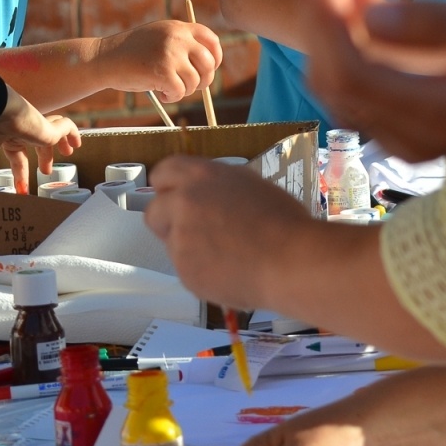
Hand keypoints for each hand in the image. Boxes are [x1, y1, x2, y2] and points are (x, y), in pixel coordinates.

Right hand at [0, 86, 79, 186]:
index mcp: (9, 137)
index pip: (18, 157)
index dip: (20, 172)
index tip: (22, 188)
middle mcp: (24, 132)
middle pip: (38, 145)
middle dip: (43, 157)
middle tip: (45, 171)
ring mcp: (37, 128)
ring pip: (53, 134)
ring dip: (61, 144)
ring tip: (69, 153)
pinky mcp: (47, 127)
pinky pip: (65, 127)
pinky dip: (72, 133)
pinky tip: (77, 143)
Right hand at [95, 20, 222, 103]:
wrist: (104, 58)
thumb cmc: (132, 53)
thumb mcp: (159, 37)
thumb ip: (181, 43)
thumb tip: (210, 66)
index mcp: (178, 27)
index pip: (211, 40)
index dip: (215, 57)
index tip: (208, 69)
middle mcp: (177, 38)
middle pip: (209, 64)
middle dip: (204, 80)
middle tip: (190, 87)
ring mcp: (170, 54)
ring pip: (195, 81)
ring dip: (183, 91)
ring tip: (166, 88)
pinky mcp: (163, 72)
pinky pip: (180, 92)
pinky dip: (172, 97)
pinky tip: (159, 94)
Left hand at [145, 156, 313, 310]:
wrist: (291, 262)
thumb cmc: (283, 221)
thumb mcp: (248, 185)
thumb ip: (216, 187)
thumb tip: (205, 195)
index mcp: (200, 175)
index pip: (162, 173)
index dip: (168, 188)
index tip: (177, 199)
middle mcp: (183, 202)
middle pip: (153, 211)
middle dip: (168, 222)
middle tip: (194, 232)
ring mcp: (180, 239)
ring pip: (172, 244)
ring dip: (189, 249)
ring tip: (226, 256)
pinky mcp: (184, 271)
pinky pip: (187, 270)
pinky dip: (203, 272)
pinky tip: (230, 272)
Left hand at [301, 0, 445, 160]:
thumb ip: (441, 22)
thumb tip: (371, 16)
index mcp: (439, 116)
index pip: (351, 72)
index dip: (325, 15)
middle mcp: (413, 137)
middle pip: (333, 76)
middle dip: (319, 10)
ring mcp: (405, 136)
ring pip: (336, 79)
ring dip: (329, 20)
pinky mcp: (404, 122)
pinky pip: (357, 82)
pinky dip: (349, 35)